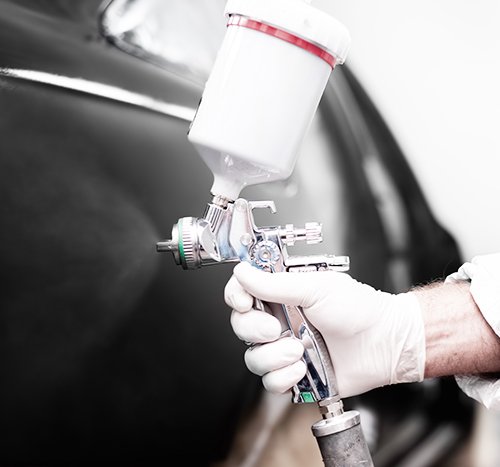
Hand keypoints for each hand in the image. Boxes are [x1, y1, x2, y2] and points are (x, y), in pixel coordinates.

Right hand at [225, 262, 424, 397]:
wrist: (383, 344)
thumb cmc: (358, 310)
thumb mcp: (315, 287)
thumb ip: (274, 283)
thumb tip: (243, 272)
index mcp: (281, 295)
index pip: (242, 292)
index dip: (235, 296)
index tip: (244, 302)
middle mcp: (279, 320)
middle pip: (241, 326)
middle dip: (254, 329)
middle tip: (275, 328)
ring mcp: (284, 348)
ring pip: (253, 357)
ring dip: (273, 356)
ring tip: (298, 351)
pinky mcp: (293, 373)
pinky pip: (270, 381)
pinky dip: (283, 377)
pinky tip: (302, 368)